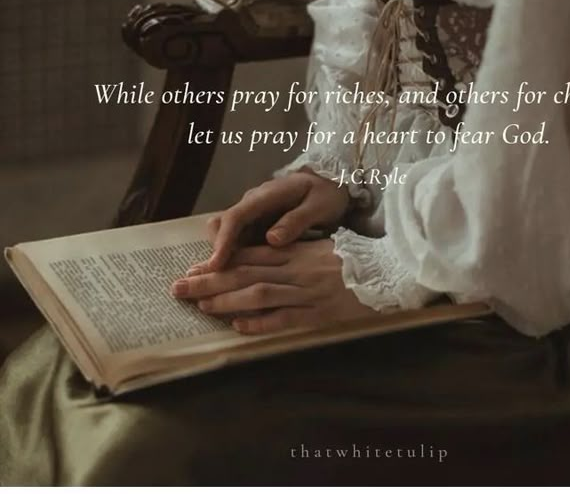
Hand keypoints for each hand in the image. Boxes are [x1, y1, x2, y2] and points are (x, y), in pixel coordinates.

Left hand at [170, 239, 375, 332]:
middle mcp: (297, 270)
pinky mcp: (318, 314)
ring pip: (259, 294)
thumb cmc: (353, 258)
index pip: (250, 255)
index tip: (193, 268)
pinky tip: (239, 326)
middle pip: (246, 274)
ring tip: (200, 306)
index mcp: (296, 251)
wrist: (388, 272)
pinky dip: (260, 323)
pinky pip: (285, 319)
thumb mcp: (320, 246)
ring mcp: (307, 293)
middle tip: (179, 288)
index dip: (220, 262)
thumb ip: (291, 250)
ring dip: (226, 300)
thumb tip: (258, 256)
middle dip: (210, 281)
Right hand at [194, 172, 349, 271]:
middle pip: (222, 226)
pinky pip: (240, 240)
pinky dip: (236, 256)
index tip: (216, 265)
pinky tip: (241, 277)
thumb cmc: (325, 194)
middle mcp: (253, 203)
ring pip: (227, 234)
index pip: (236, 217)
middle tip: (212, 280)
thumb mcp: (318, 205)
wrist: (331, 182)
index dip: (223, 241)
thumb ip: (297, 220)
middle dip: (215, 252)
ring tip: (223, 284)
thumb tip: (272, 239)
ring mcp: (253, 213)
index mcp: (267, 196)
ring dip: (224, 257)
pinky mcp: (257, 224)